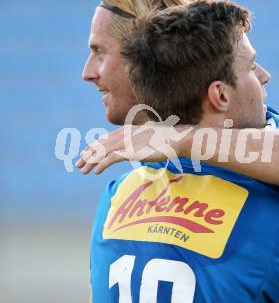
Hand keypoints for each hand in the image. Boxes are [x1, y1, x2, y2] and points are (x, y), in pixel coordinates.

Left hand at [75, 121, 191, 174]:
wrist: (176, 139)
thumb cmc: (168, 138)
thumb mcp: (152, 136)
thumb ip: (142, 140)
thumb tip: (141, 146)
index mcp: (128, 130)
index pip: (106, 138)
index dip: (94, 146)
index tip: (86, 153)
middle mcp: (124, 134)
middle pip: (100, 144)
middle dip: (88, 154)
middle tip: (78, 163)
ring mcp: (126, 142)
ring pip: (102, 152)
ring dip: (90, 161)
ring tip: (82, 170)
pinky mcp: (130, 151)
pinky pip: (110, 159)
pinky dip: (100, 165)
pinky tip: (95, 172)